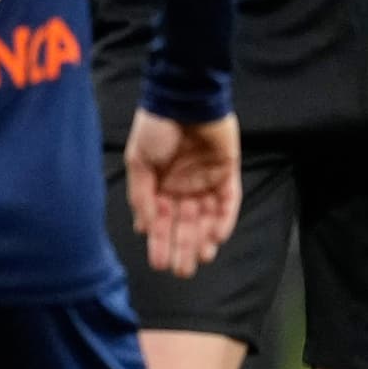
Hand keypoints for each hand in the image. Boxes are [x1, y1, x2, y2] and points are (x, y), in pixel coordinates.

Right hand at [125, 109, 244, 274]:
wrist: (183, 97)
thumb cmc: (156, 127)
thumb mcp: (139, 161)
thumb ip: (141, 195)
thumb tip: (143, 228)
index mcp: (160, 186)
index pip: (160, 221)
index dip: (159, 242)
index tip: (158, 263)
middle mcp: (183, 188)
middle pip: (184, 224)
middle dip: (182, 248)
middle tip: (182, 271)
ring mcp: (206, 181)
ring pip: (206, 218)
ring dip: (203, 239)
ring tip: (201, 259)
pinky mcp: (227, 173)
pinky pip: (228, 201)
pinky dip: (223, 219)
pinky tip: (217, 238)